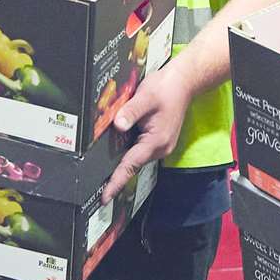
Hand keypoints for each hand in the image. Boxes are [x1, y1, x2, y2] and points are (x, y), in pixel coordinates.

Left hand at [101, 64, 195, 202]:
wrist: (184, 83)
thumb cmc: (167, 88)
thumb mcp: (146, 97)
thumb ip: (130, 111)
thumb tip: (117, 124)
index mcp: (156, 141)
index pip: (131, 166)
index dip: (116, 182)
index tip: (105, 197)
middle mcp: (160, 147)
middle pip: (132, 164)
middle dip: (115, 174)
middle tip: (94, 183)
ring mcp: (160, 145)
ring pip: (135, 157)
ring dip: (121, 161)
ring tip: (102, 168)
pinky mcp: (159, 140)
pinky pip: (140, 150)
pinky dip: (128, 150)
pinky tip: (117, 146)